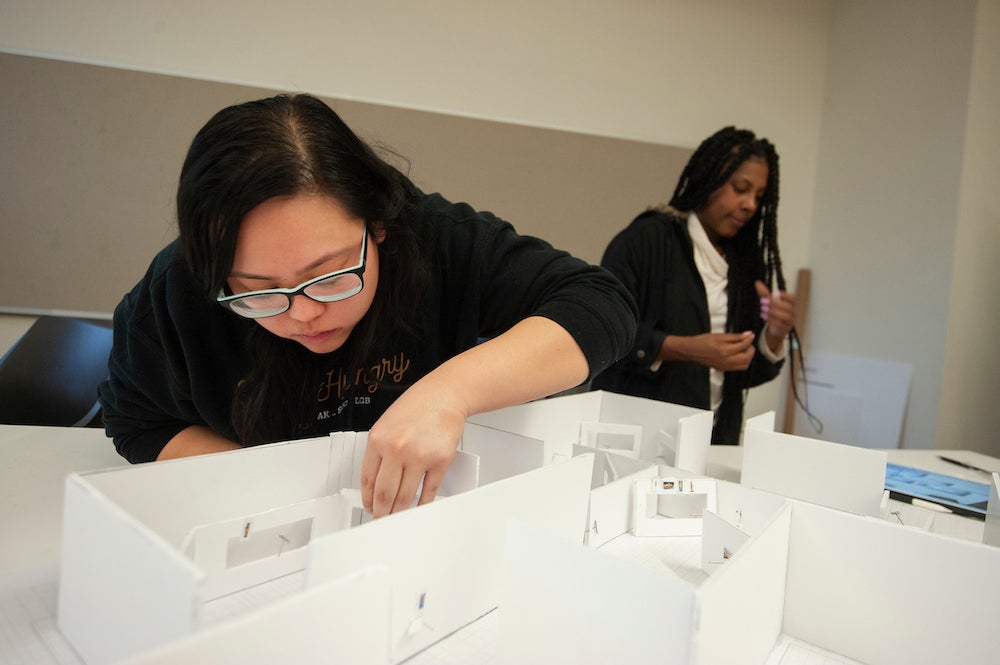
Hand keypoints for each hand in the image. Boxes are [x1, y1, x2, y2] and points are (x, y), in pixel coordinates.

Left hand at [360, 379, 465, 517]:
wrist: (445, 395)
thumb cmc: (418, 406)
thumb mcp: (386, 424)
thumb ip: (379, 451)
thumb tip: (376, 481)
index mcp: (378, 439)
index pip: (367, 480)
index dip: (367, 499)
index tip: (369, 506)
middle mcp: (397, 449)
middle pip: (385, 493)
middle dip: (381, 511)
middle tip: (381, 517)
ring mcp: (420, 456)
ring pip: (405, 496)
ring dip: (399, 511)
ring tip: (396, 514)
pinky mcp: (440, 461)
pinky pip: (428, 490)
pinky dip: (422, 502)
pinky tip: (418, 505)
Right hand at [678, 331, 756, 370]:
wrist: (691, 350)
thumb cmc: (702, 341)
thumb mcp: (719, 336)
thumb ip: (735, 336)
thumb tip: (747, 335)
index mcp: (725, 351)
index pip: (743, 346)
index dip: (749, 339)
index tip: (751, 335)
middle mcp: (726, 361)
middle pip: (746, 358)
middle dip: (750, 350)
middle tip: (748, 342)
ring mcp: (725, 367)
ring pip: (744, 365)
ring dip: (747, 357)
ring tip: (743, 348)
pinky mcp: (723, 369)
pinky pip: (737, 367)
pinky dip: (741, 361)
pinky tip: (737, 354)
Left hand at [755, 280, 795, 350]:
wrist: (775, 330)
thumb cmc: (774, 314)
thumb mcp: (769, 303)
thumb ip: (765, 293)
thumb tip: (757, 282)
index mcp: (791, 304)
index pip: (793, 299)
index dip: (785, 295)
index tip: (774, 293)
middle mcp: (792, 312)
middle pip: (788, 307)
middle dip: (775, 303)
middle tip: (762, 301)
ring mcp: (789, 321)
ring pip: (785, 316)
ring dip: (772, 312)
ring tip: (762, 309)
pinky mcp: (784, 328)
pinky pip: (780, 324)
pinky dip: (771, 319)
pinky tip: (763, 316)